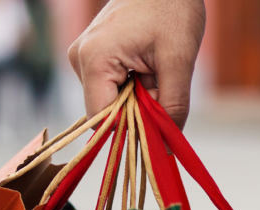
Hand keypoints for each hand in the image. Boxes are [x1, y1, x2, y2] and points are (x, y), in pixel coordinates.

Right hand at [67, 0, 204, 128]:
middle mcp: (80, 59)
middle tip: (163, 86)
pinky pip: (110, 86)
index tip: (156, 125)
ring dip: (136, 98)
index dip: (130, 129)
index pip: (102, 120)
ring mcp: (83, 57)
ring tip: (155, 69)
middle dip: (136, 111)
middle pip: (106, 112)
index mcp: (94, 60)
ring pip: (109, 101)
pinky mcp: (91, 56)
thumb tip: (165, 145)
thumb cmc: (172, 8)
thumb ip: (172, 106)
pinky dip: (132, 86)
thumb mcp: (180, 60)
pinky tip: (146, 66)